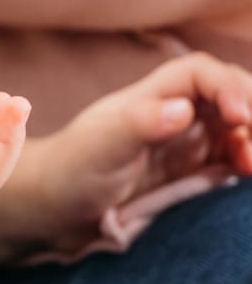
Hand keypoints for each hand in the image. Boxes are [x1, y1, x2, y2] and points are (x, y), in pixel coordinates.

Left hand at [14, 52, 251, 264]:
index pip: (201, 74)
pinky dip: (246, 161)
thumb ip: (138, 125)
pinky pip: (231, 158)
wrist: (51, 209)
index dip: (228, 87)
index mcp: (150, 98)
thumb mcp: (99, 148)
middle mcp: (172, 115)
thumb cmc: (69, 171)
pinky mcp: (190, 173)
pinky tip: (246, 174)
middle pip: (230, 96)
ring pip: (237, 128)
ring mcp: (184, 144)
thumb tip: (183, 109)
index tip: (241, 117)